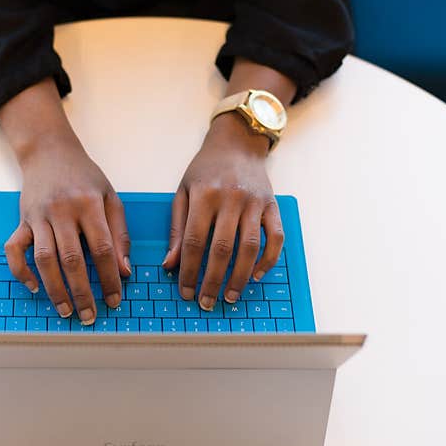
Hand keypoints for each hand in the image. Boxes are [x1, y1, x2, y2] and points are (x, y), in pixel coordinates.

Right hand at [4, 129, 130, 324]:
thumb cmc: (83, 176)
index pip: (102, 248)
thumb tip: (124, 271)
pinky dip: (21, 270)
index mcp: (89, 204)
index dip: (109, 277)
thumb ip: (120, 233)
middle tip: (90, 315)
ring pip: (44, 258)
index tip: (114, 299)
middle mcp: (62, 211)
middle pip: (72, 259)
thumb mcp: (110, 197)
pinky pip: (14, 249)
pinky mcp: (22, 219)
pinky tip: (34, 287)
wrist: (49, 150)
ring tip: (65, 310)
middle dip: (82, 291)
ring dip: (54, 288)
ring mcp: (38, 216)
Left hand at [163, 112, 283, 309]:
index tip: (185, 291)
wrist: (237, 143)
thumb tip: (169, 265)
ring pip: (250, 247)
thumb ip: (176, 228)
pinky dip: (268, 259)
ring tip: (230, 296)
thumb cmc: (206, 169)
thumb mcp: (183, 192)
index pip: (194, 241)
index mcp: (204, 195)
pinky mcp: (272, 205)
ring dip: (240, 276)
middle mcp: (230, 199)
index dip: (189, 270)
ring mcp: (254, 202)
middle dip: (212, 280)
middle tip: (206, 302)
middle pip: (221, 248)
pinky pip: (275, 237)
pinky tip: (257, 275)